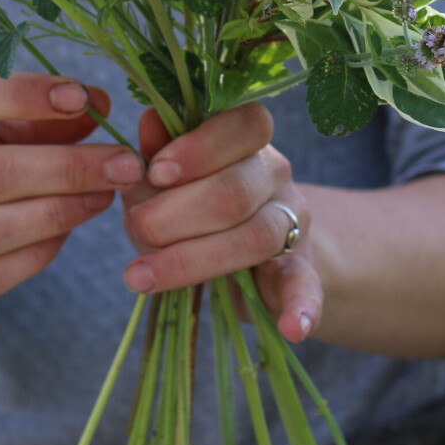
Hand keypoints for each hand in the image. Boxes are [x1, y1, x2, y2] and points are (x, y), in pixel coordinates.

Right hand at [0, 70, 141, 304]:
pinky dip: (37, 254)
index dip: (26, 95)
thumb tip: (100, 103)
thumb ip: (49, 113)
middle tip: (124, 164)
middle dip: (65, 168)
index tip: (83, 97)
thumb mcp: (3, 123)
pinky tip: (70, 230)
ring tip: (105, 195)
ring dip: (59, 213)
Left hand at [120, 104, 322, 342]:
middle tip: (137, 229)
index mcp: (246, 140)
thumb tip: (150, 117)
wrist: (245, 252)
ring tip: (139, 277)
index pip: (241, 124)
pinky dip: (303, 307)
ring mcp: (292, 223)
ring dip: (192, 260)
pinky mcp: (301, 272)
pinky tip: (293, 328)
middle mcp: (275, 175)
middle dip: (175, 214)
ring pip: (256, 236)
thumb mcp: (166, 175)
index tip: (156, 172)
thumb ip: (159, 149)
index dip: (198, 148)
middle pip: (236, 189)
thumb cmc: (189, 203)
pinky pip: (308, 286)